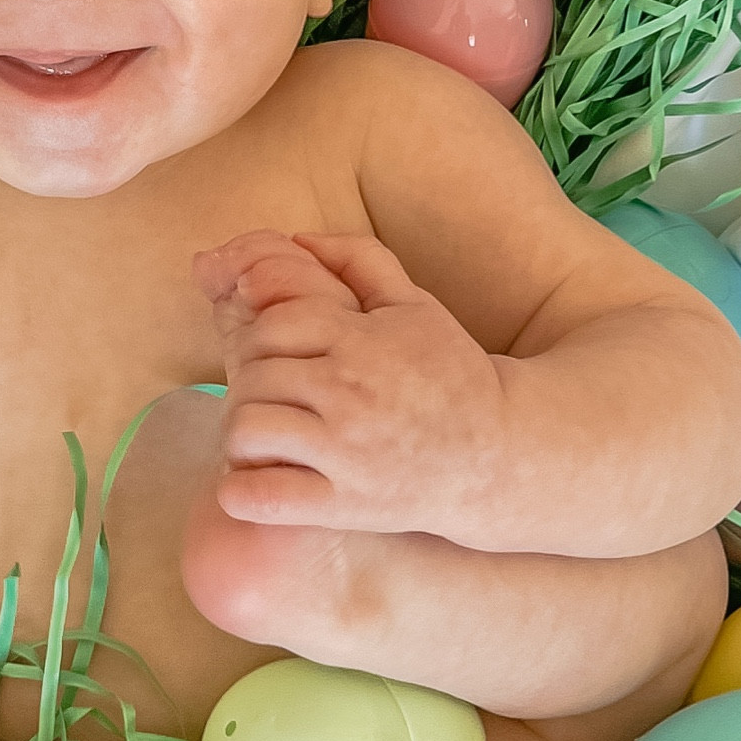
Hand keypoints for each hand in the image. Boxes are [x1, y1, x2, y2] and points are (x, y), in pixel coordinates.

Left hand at [193, 230, 507, 538]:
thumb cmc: (451, 376)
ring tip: (263, 439)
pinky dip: (242, 492)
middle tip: (270, 400)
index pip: (273, 325)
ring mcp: (345, 452)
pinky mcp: (343, 503)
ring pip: (247, 429)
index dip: (263, 338)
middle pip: (253, 376)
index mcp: (362, 341)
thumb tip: (298, 238)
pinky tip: (256, 483)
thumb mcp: (414, 305)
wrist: (498, 455)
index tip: (277, 358)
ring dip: (242, 434)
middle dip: (250, 385)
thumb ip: (359, 260)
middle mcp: (350, 394)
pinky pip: (261, 496)